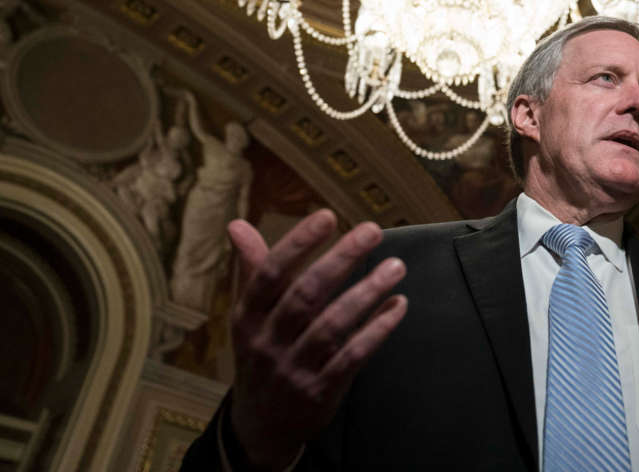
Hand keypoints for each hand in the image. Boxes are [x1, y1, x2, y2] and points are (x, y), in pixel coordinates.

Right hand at [226, 210, 408, 468]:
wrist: (260, 427)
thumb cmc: (260, 355)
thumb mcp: (248, 317)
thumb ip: (251, 270)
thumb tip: (237, 225)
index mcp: (247, 318)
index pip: (269, 274)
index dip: (298, 244)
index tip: (327, 216)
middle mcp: (266, 342)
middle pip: (305, 295)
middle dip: (340, 259)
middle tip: (373, 231)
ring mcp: (293, 369)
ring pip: (332, 326)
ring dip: (367, 292)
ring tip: (396, 267)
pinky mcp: (319, 391)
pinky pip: (352, 357)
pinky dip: (377, 330)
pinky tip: (397, 305)